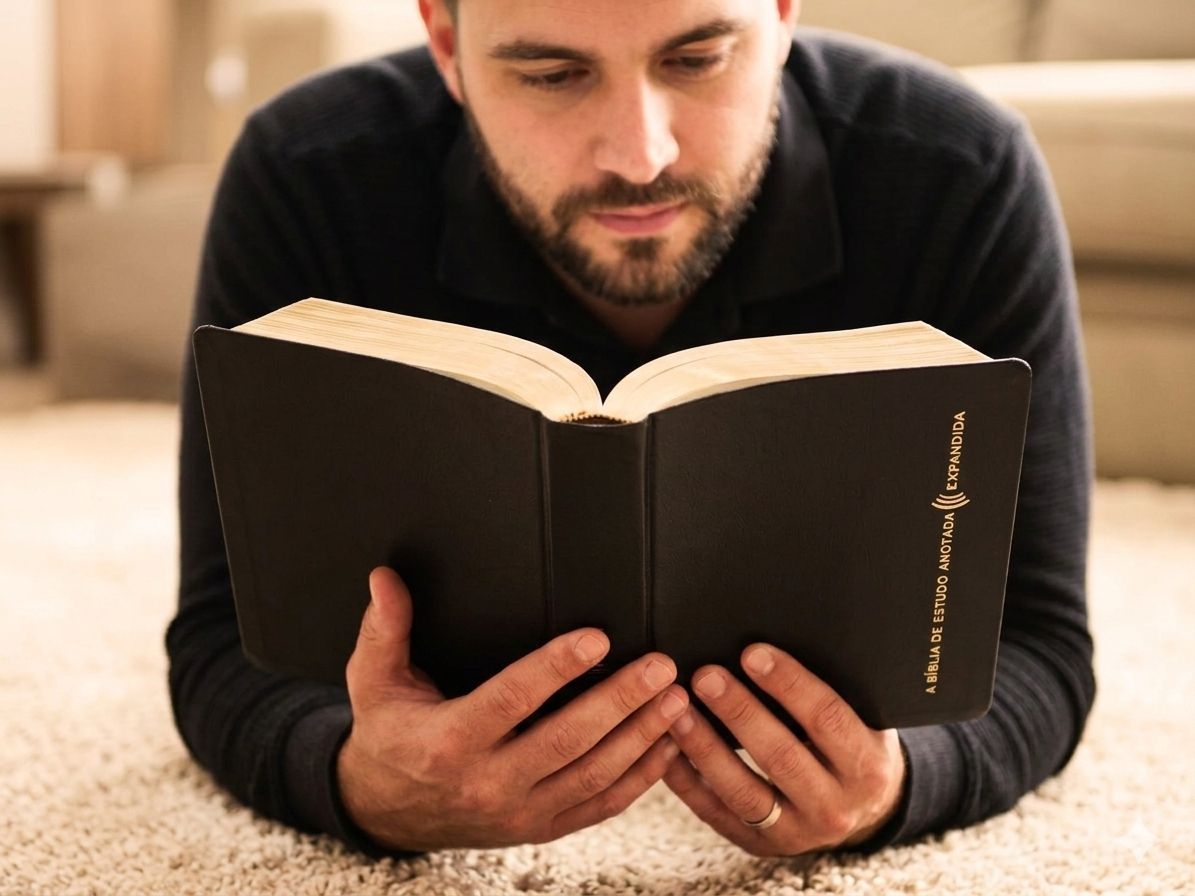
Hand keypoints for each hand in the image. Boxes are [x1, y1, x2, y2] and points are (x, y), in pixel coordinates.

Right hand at [336, 566, 688, 851]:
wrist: (386, 812)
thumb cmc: (388, 738)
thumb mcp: (374, 681)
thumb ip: (384, 629)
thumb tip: (384, 578)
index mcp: (450, 741)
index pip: (512, 699)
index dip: (556, 668)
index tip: (596, 639)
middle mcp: (488, 782)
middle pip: (567, 739)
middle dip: (621, 700)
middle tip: (660, 665)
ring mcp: (519, 811)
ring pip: (593, 774)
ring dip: (641, 735)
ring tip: (676, 698)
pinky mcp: (540, 827)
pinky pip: (599, 805)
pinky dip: (639, 777)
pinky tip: (667, 744)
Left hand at [663, 644, 905, 855]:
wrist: (863, 812)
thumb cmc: (853, 746)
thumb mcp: (865, 721)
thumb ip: (835, 691)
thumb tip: (781, 633)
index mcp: (866, 767)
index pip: (826, 718)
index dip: (789, 683)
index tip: (752, 652)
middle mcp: (835, 807)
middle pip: (781, 756)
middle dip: (739, 712)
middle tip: (705, 675)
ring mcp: (796, 833)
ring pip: (743, 790)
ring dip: (705, 746)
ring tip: (677, 709)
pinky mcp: (760, 845)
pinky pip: (716, 813)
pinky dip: (687, 780)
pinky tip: (665, 747)